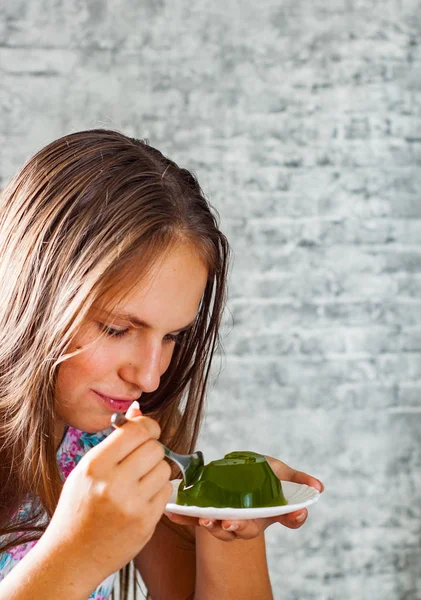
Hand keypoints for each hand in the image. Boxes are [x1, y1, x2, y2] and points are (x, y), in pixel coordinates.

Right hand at [42, 403, 171, 584]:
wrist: (72, 557)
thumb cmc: (78, 508)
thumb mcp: (86, 470)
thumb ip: (115, 440)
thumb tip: (137, 410)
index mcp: (95, 466)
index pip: (137, 430)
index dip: (148, 426)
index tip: (147, 431)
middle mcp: (114, 484)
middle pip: (155, 447)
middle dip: (152, 449)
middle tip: (141, 459)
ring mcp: (132, 505)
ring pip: (165, 468)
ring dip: (157, 470)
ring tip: (139, 481)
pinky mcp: (146, 523)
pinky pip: (167, 492)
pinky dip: (158, 491)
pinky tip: (142, 498)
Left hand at [165, 456, 323, 541]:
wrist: (242, 472)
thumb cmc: (265, 476)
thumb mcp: (283, 476)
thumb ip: (299, 483)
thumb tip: (318, 488)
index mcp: (261, 514)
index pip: (266, 522)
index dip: (265, 521)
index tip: (262, 517)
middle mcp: (240, 519)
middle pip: (237, 529)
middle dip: (232, 526)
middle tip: (227, 522)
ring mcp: (220, 515)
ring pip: (214, 526)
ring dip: (207, 523)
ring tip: (204, 519)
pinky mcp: (203, 508)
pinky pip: (191, 515)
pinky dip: (182, 516)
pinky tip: (172, 512)